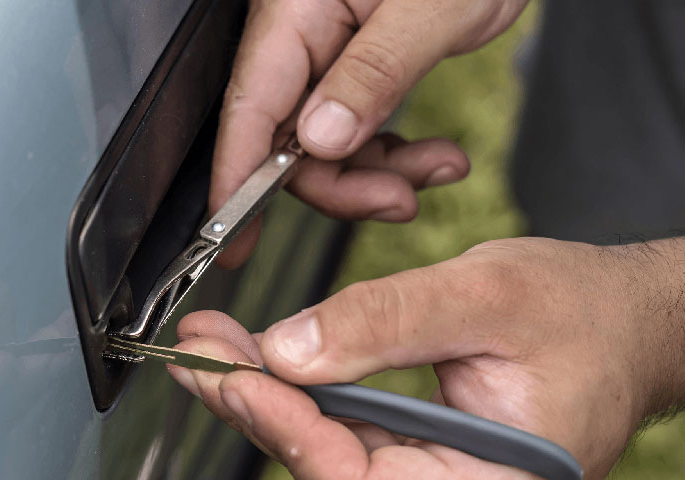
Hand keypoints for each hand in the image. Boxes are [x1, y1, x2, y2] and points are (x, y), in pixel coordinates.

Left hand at [169, 237, 684, 478]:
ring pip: (330, 444)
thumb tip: (290, 347)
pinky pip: (348, 424)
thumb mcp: (488, 295)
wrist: (622, 317)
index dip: (291, 431)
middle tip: (198, 356)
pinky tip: (259, 357)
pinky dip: (300, 386)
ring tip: (211, 350)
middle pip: (333, 465)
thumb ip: (389, 322)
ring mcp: (435, 468)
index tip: (233, 376)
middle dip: (257, 408)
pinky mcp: (419, 442)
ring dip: (265, 395)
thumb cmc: (583, 312)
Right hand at [211, 0, 527, 266]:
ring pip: (327, 143)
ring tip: (438, 168)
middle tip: (398, 200)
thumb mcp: (432, 8)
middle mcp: (302, 31)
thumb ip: (373, 73)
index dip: (236, 180)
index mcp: (297, 8)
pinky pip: (357, 127)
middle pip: (288, 137)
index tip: (229, 239)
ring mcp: (329, 50)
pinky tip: (432, 156)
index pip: (249, 107)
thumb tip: (319, 139)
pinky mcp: (357, 64)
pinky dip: (392, 154)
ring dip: (379, 173)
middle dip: (343, 183)